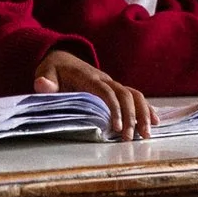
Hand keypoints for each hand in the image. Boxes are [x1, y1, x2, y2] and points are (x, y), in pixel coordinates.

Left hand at [33, 50, 152, 140]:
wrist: (63, 58)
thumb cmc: (54, 70)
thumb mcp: (45, 72)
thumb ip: (45, 80)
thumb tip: (42, 85)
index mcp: (89, 77)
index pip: (106, 92)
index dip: (113, 109)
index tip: (115, 128)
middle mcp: (105, 79)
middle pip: (125, 94)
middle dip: (131, 116)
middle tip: (129, 138)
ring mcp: (113, 83)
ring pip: (135, 95)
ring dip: (143, 114)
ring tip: (146, 134)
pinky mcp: (117, 89)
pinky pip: (136, 97)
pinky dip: (146, 108)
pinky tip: (155, 122)